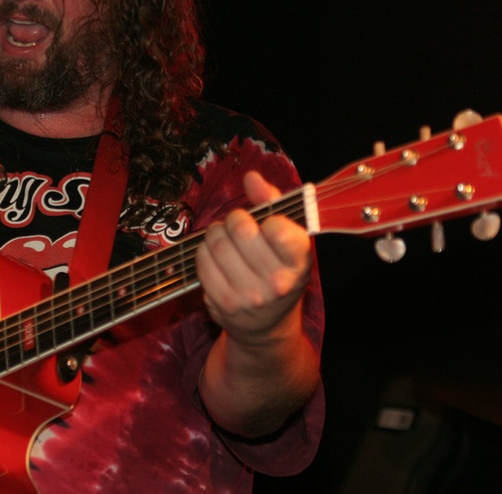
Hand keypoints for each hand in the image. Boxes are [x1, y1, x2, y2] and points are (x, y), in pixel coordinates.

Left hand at [196, 170, 311, 343]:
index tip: (268, 225)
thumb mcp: (288, 238)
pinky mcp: (223, 302)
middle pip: (240, 228)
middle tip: (239, 226)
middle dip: (235, 219)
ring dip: (216, 234)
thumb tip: (251, 177)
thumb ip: (272, 202)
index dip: (267, 218)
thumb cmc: (277, 270)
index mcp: (299, 262)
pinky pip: (201, 260)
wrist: (266, 325)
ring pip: (216, 241)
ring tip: (226, 240)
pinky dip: (204, 252)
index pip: (277, 227)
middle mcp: (277, 282)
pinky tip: (216, 258)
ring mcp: (249, 295)